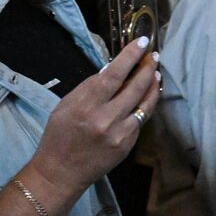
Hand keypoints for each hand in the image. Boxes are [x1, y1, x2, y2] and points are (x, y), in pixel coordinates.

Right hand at [29, 37, 160, 195]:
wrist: (60, 173)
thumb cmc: (59, 136)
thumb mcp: (66, 105)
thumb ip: (90, 87)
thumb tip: (112, 69)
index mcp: (86, 106)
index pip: (114, 74)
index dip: (130, 56)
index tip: (142, 42)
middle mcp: (106, 119)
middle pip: (136, 87)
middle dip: (148, 67)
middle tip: (154, 55)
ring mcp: (120, 134)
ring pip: (145, 103)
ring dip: (153, 85)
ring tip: (156, 72)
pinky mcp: (128, 145)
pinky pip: (141, 119)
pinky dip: (146, 104)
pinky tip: (148, 95)